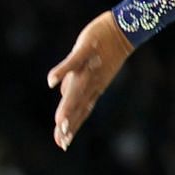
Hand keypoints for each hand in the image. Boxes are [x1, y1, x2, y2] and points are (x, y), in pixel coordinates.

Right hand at [46, 11, 132, 150]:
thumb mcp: (88, 70)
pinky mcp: (86, 49)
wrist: (124, 29)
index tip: (62, 145)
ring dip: (68, 105)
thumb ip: (73, 82)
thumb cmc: (103, 50)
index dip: (72, 127)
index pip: (81, 111)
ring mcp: (89, 66)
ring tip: (59, 121)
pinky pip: (73, 61)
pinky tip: (50, 81)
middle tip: (62, 140)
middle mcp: (92, 81)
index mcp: (93, 87)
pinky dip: (62, 71)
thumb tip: (61, 94)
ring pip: (77, 89)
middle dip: (70, 123)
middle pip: (79, 105)